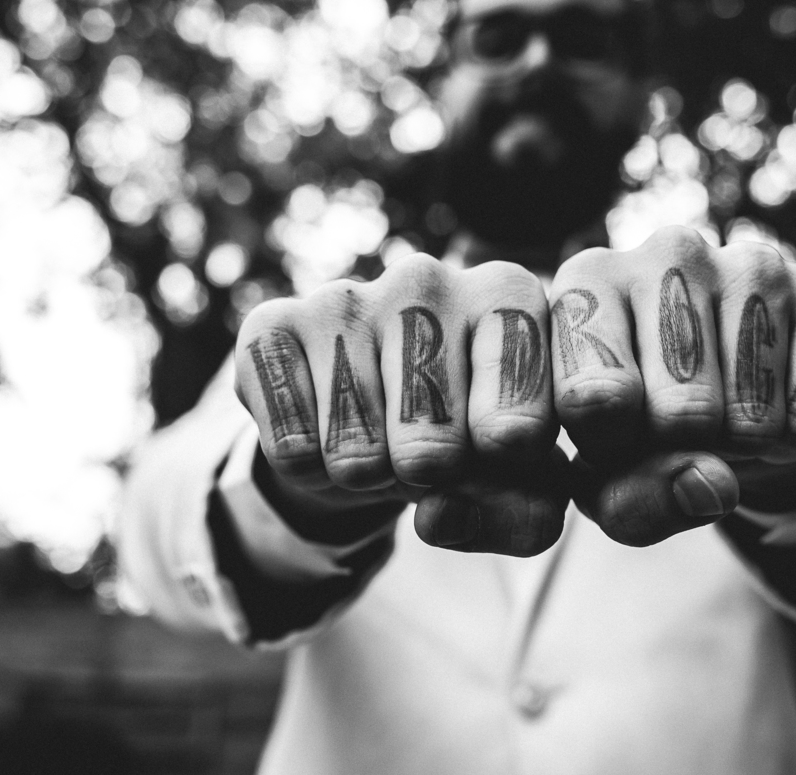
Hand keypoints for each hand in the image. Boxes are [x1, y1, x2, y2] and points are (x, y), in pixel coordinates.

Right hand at [234, 253, 567, 555]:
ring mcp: (344, 295)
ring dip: (367, 477)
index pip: (519, 426)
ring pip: (355, 452)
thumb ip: (526, 515)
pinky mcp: (269, 324)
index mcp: (510, 296)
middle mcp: (429, 278)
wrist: (379, 418)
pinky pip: (290, 446)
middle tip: (429, 452)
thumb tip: (437, 517)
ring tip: (379, 443)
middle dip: (429, 479)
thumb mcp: (522, 482)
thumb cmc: (471, 435)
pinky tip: (325, 430)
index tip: (500, 450)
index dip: (503, 469)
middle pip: (432, 446)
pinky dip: (309, 470)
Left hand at [548, 226, 795, 545]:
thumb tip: (707, 486)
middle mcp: (668, 251)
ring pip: (752, 419)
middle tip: (673, 428)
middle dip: (681, 452)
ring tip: (721, 415)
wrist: (725, 394)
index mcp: (587, 280)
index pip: (592, 395)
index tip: (611, 442)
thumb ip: (630, 500)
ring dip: (740, 449)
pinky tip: (773, 402)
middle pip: (680, 414)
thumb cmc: (636, 427)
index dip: (609, 449)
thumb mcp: (607, 476)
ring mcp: (752, 263)